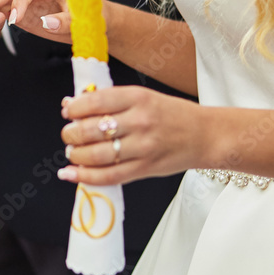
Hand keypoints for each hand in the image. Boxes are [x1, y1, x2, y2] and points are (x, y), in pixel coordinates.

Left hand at [56, 87, 203, 185]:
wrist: (205, 135)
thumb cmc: (172, 114)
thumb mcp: (143, 97)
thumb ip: (109, 100)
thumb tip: (72, 104)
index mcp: (137, 98)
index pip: (95, 102)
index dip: (74, 108)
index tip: (67, 111)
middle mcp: (139, 122)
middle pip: (91, 130)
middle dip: (71, 134)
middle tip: (69, 135)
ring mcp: (142, 147)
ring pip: (96, 155)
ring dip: (75, 155)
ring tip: (72, 153)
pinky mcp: (145, 168)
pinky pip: (109, 176)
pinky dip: (85, 177)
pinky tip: (70, 174)